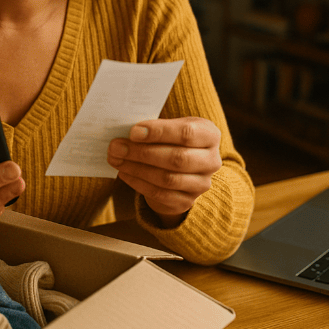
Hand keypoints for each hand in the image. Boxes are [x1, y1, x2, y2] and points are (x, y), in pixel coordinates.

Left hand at [107, 117, 221, 226]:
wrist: (182, 168)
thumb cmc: (173, 140)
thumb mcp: (171, 127)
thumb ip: (154, 128)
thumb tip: (128, 133)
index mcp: (209, 135)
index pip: (186, 133)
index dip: (159, 132)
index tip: (133, 132)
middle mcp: (211, 161)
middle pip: (177, 158)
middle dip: (142, 153)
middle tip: (116, 147)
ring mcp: (201, 184)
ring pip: (167, 178)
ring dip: (137, 168)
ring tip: (116, 159)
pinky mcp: (187, 201)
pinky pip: (160, 194)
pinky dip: (138, 183)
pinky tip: (124, 173)